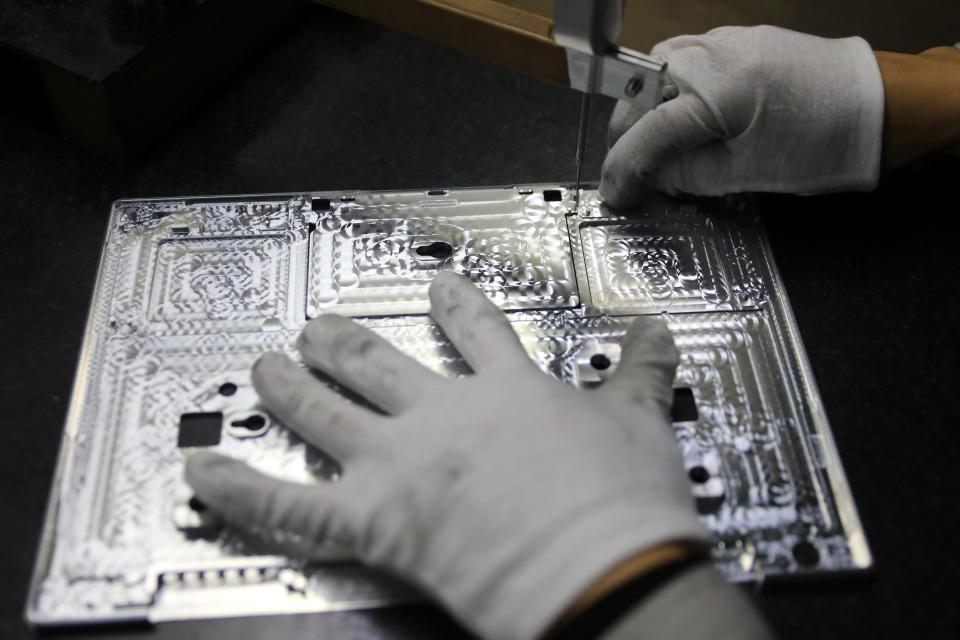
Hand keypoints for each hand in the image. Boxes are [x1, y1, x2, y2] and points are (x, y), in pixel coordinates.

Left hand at [185, 272, 706, 639]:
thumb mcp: (640, 421)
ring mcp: (400, 464)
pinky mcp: (374, 520)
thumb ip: (642, 370)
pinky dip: (240, 491)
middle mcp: (442, 415)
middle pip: (378, 363)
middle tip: (318, 326)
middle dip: (343, 341)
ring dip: (287, 387)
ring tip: (264, 365)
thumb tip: (657, 331)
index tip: (438, 284)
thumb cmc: (621, 500)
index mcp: (505, 388)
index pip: (475, 329)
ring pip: (325, 412)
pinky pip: (290, 505)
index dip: (455, 304)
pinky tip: (201, 471)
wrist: (600, 566)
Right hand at [600, 26, 884, 205]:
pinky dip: (672, 97)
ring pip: (654, 77)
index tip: (616, 198)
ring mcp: (722, 41)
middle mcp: (707, 55)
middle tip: (636, 179)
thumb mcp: (746, 173)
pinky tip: (685, 123)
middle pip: (638, 97)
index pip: (643, 134)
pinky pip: (684, 65)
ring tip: (657, 152)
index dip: (622, 171)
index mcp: (711, 90)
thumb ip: (688, 174)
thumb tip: (652, 176)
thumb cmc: (821, 142)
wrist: (878, 104)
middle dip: (628, 140)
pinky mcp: (737, 40)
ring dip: (646, 115)